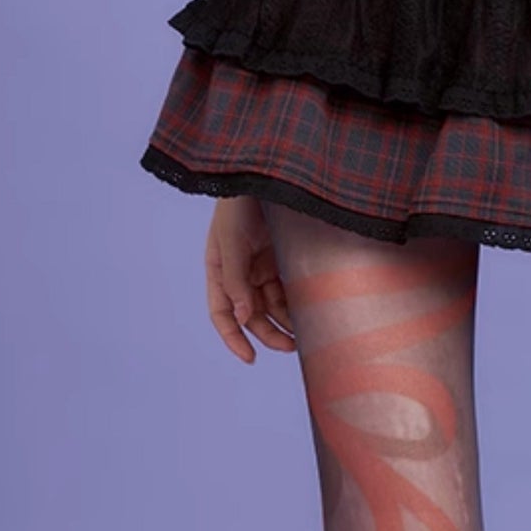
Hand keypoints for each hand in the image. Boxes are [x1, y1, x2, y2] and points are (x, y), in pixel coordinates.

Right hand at [205, 195, 296, 362]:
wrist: (268, 172)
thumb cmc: (239, 203)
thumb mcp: (232, 240)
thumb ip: (236, 279)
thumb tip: (242, 316)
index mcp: (219, 269)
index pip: (222, 313)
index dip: (233, 338)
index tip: (250, 358)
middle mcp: (240, 273)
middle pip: (251, 315)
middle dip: (268, 334)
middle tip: (291, 347)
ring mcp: (262, 266)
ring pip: (273, 306)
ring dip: (286, 322)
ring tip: (305, 336)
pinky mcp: (283, 259)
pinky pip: (289, 290)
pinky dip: (297, 304)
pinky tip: (311, 314)